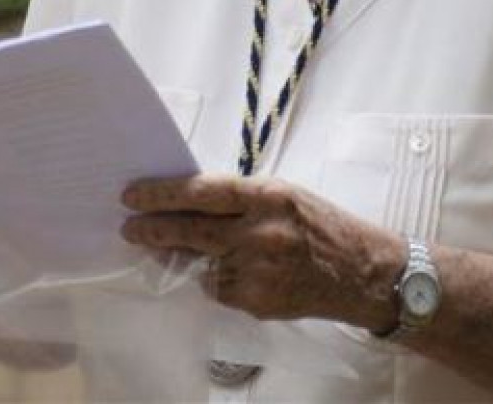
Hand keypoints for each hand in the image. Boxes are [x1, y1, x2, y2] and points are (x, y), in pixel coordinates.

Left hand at [121, 174, 402, 330]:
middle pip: (191, 229)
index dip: (163, 193)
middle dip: (153, 228)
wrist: (364, 272)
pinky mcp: (258, 301)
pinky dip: (212, 278)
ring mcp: (258, 270)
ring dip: (180, 255)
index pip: (202, 191)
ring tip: (166, 247)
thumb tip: (192, 201)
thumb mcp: (284, 195)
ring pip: (201, 263)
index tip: (133, 195)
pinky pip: (219, 288)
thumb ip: (241, 198)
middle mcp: (260, 232)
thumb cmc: (323, 225)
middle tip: (128, 226)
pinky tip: (220, 269)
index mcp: (267, 196)